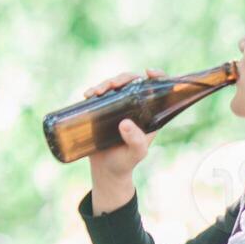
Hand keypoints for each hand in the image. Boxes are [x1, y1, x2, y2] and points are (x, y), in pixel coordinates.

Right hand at [80, 68, 160, 213]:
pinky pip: (100, 95)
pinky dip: (94, 91)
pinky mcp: (103, 111)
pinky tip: (87, 95)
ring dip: (105, 83)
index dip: (157, 77)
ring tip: (95, 92)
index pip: (157, 90)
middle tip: (111, 85)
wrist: (106, 171)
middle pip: (132, 83)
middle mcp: (135, 108)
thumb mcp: (135, 154)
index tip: (148, 72)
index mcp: (150, 114)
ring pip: (115, 87)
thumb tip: (125, 123)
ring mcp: (118, 108)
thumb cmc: (125, 163)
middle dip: (122, 79)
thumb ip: (135, 141)